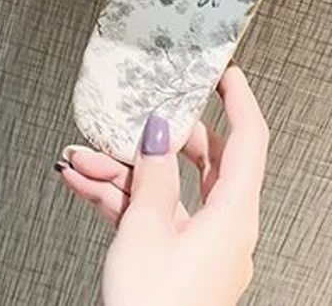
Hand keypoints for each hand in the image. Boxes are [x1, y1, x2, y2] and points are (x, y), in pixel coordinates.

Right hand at [58, 66, 267, 305]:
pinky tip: (84, 182)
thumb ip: (152, 173)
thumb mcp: (146, 227)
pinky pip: (151, 215)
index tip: (224, 71)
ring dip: (123, 170)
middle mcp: (224, 229)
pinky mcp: (176, 260)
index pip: (248, 141)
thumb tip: (159, 132)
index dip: (238, 100)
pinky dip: (119, 198)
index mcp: (232, 216)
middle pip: (204, 162)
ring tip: (83, 157)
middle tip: (140, 112)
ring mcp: (199, 246)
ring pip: (166, 189)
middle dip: (160, 137)